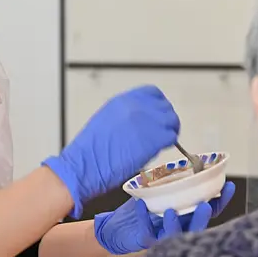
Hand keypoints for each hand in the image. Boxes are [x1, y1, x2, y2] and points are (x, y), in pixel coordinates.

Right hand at [43, 86, 179, 217]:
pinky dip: (169, 143)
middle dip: (166, 119)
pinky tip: (159, 149)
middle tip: (164, 131)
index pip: (152, 93)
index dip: (159, 104)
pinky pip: (171, 137)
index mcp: (123, 101)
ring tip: (162, 141)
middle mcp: (137, 107)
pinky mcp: (154, 139)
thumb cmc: (90, 150)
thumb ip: (125, 115)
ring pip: (172, 121)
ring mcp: (147, 122)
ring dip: (170, 131)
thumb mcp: (106, 120)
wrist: (85, 164)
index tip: (159, 114)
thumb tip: (139, 121)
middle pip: (165, 107)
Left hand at [93, 181, 235, 254]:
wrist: (117, 226)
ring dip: (175, 224)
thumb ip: (174, 181)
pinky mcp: (145, 240)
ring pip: (174, 236)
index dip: (221, 200)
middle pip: (197, 227)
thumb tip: (190, 160)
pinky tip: (141, 204)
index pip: (210, 210)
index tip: (228, 186)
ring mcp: (162, 236)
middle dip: (203, 217)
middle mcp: (179, 227)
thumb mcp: (161, 190)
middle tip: (206, 206)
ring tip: (172, 211)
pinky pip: (147, 231)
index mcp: (187, 215)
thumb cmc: (143, 208)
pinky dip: (144, 217)